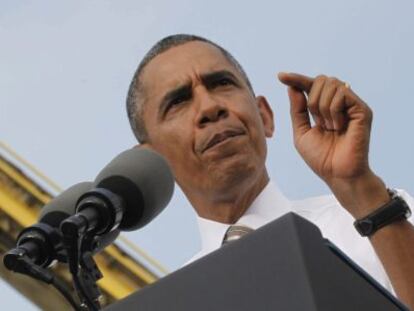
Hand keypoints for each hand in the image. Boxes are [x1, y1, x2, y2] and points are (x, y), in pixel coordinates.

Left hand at [278, 72, 388, 217]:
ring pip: (330, 84)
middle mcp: (340, 103)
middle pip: (320, 80)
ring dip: (322, 107)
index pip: (310, 86)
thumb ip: (297, 110)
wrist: (337, 174)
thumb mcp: (301, 132)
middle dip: (312, 99)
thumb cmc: (321, 158)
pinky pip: (342, 93)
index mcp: (325, 108)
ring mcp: (352, 105)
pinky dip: (333, 110)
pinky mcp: (362, 109)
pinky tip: (337, 126)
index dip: (296, 79)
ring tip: (329, 127)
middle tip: (318, 122)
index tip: (280, 76)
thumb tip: (292, 87)